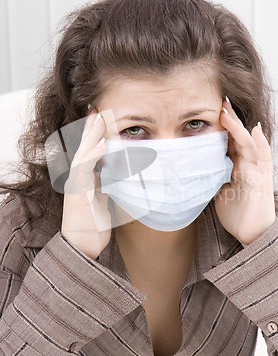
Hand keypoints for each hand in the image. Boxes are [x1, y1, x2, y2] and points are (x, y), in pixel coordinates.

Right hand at [61, 109, 110, 259]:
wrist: (83, 247)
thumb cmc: (94, 225)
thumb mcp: (105, 200)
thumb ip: (109, 186)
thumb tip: (122, 176)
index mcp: (86, 178)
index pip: (91, 151)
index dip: (96, 133)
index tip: (103, 115)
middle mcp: (78, 179)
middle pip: (85, 147)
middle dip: (92, 128)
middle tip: (99, 107)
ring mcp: (76, 185)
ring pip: (83, 154)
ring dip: (91, 136)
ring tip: (99, 117)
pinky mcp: (78, 194)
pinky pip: (84, 171)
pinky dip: (93, 156)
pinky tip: (102, 145)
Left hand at [215, 99, 275, 246]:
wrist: (251, 234)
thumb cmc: (236, 212)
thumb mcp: (218, 190)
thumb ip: (211, 176)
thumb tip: (190, 167)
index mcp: (237, 165)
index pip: (230, 140)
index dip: (222, 126)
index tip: (210, 110)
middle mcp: (249, 164)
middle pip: (239, 137)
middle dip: (230, 119)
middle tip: (220, 102)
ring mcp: (257, 171)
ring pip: (249, 143)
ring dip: (238, 127)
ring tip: (228, 112)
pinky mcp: (261, 181)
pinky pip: (262, 159)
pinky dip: (259, 144)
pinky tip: (254, 131)